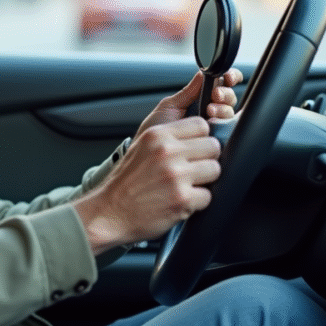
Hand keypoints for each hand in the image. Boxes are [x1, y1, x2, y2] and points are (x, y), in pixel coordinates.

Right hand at [75, 116, 221, 254]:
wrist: (109, 213)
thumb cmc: (128, 181)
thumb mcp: (143, 144)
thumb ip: (169, 131)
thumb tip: (199, 111)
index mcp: (157, 134)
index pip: (201, 124)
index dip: (200, 139)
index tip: (192, 150)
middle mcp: (167, 151)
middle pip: (213, 146)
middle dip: (205, 159)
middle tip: (189, 171)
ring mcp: (176, 175)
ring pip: (215, 170)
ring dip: (204, 181)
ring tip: (185, 186)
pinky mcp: (182, 199)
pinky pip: (208, 196)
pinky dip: (197, 202)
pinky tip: (179, 202)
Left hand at [134, 68, 242, 139]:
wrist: (149, 155)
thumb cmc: (156, 131)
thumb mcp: (169, 107)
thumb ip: (187, 92)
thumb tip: (202, 73)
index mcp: (199, 101)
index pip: (221, 86)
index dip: (228, 78)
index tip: (226, 77)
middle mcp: (210, 114)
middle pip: (229, 99)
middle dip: (225, 94)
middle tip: (215, 96)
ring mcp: (214, 129)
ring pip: (231, 114)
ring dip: (224, 108)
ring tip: (210, 111)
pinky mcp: (216, 144)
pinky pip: (230, 132)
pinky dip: (227, 125)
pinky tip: (216, 123)